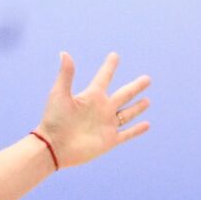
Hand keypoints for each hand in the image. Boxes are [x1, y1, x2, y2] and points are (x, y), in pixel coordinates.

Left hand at [36, 51, 150, 168]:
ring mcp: (106, 125)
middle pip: (124, 94)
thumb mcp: (59, 94)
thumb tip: (64, 53)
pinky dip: (137, 130)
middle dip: (135, 87)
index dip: (109, 67)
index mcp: (91, 96)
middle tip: (147, 78)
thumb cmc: (54, 119)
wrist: (53, 146)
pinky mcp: (109, 140)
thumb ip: (66, 74)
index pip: (104, 77)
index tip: (115, 55)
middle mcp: (101, 109)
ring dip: (137, 108)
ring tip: (147, 101)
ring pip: (127, 114)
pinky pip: (127, 134)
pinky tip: (147, 124)